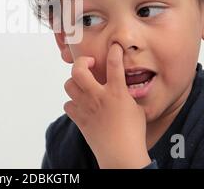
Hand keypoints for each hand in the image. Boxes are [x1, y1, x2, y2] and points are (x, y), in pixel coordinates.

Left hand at [63, 43, 150, 168]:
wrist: (121, 155)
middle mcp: (99, 96)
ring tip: (84, 85)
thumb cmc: (133, 134)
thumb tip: (125, 86)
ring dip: (75, 83)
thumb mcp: (136, 109)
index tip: (114, 47)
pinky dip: (72, 103)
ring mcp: (86, 107)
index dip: (114, 51)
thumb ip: (127, 94)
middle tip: (88, 64)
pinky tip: (81, 105)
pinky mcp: (79, 119)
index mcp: (117, 92)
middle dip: (81, 62)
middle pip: (78, 70)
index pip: (114, 64)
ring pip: (69, 85)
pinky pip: (67, 105)